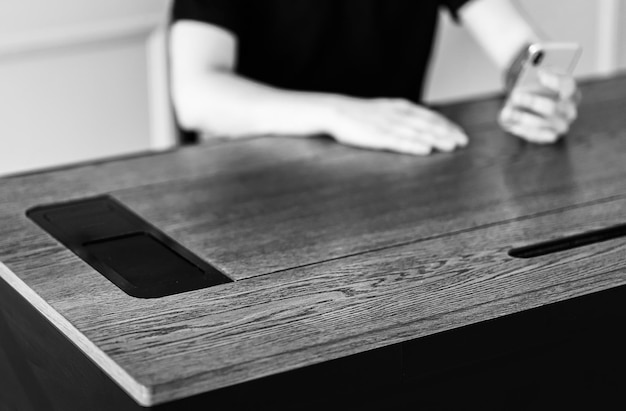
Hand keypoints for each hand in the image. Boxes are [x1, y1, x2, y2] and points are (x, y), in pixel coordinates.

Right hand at [326, 97, 467, 154]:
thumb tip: (418, 126)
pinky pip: (398, 141)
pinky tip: (425, 150)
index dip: (446, 125)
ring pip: (416, 132)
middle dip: (446, 133)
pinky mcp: (376, 136)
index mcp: (400, 107)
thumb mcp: (384, 111)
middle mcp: (397, 114)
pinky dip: (413, 145)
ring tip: (450, 146)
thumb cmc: (358, 114)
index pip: (429, 116)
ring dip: (435, 139)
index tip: (460, 134)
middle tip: (463, 142)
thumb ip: (401, 117)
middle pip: (427, 124)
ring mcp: (387, 125)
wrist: (335, 111)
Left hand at [498, 71, 579, 143]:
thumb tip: (542, 73)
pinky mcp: (551, 136)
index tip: (540, 73)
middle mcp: (570, 111)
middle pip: (551, 107)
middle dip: (531, 101)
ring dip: (522, 116)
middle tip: (515, 95)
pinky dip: (521, 127)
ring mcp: (562, 125)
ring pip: (540, 123)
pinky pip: (536, 134)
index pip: (567, 85)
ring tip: (509, 110)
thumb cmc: (535, 90)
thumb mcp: (537, 77)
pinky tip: (512, 122)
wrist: (530, 108)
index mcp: (571, 92)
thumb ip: (539, 72)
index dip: (554, 80)